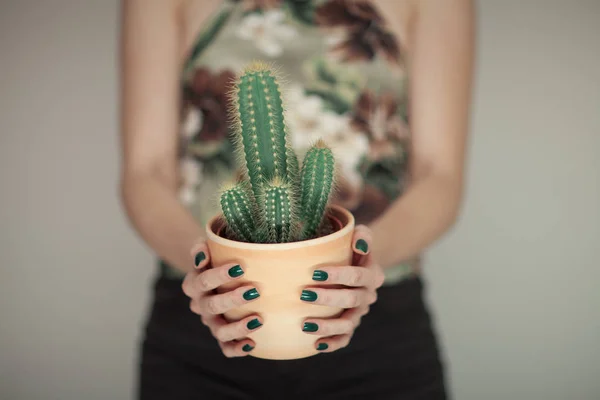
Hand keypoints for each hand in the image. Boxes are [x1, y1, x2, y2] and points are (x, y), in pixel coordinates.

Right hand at [181, 241, 262, 357]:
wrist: (215, 274)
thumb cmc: (216, 258)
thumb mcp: (207, 248)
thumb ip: (200, 248)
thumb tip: (203, 255)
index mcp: (193, 285)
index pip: (203, 281)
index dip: (219, 275)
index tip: (240, 267)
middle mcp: (200, 305)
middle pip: (212, 306)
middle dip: (233, 299)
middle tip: (254, 290)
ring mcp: (211, 322)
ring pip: (219, 331)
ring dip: (238, 327)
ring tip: (258, 320)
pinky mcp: (222, 336)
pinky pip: (226, 347)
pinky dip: (237, 349)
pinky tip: (252, 344)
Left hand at [300, 225, 384, 351]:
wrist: (354, 263)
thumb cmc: (350, 247)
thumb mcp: (360, 234)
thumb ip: (362, 235)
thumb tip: (358, 244)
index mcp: (373, 274)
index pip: (357, 276)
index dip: (338, 275)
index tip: (315, 273)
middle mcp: (368, 295)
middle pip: (351, 300)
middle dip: (328, 299)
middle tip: (304, 295)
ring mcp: (359, 313)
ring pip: (348, 324)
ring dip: (328, 326)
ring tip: (305, 325)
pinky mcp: (350, 325)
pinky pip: (345, 339)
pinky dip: (333, 344)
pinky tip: (316, 345)